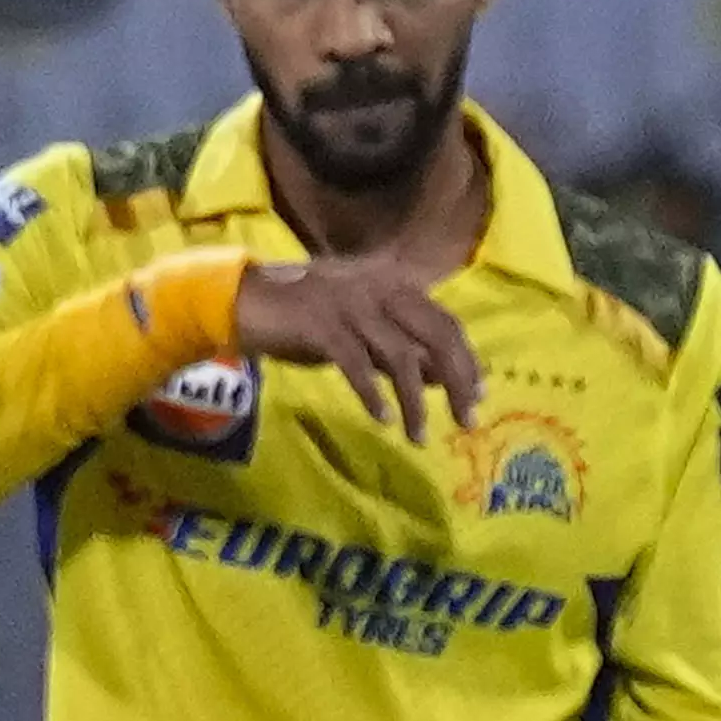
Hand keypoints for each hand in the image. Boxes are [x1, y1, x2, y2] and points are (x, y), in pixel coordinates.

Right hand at [232, 256, 480, 440]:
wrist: (243, 302)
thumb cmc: (303, 317)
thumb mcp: (360, 331)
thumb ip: (397, 349)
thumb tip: (441, 377)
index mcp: (394, 285)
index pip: (445, 323)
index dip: (466, 360)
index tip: (477, 394)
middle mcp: (380, 288)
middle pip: (435, 336)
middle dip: (456, 380)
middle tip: (466, 420)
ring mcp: (351, 304)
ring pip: (399, 355)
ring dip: (414, 400)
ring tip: (418, 436)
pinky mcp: (322, 325)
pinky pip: (357, 364)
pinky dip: (373, 394)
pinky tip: (382, 420)